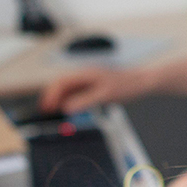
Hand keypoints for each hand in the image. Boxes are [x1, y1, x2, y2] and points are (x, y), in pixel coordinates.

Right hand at [38, 67, 152, 113]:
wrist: (141, 82)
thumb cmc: (126, 85)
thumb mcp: (104, 96)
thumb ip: (85, 101)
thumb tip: (67, 108)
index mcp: (85, 74)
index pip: (61, 82)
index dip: (51, 94)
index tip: (46, 106)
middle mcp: (84, 76)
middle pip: (61, 85)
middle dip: (51, 97)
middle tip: (44, 111)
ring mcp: (88, 81)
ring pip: (68, 89)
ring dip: (59, 99)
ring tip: (52, 112)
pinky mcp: (93, 87)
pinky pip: (76, 93)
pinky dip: (69, 101)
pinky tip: (67, 109)